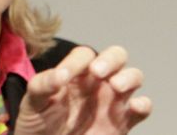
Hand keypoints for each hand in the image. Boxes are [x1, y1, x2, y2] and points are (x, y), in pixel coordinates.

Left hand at [14, 45, 151, 133]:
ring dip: (129, 77)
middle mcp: (97, 82)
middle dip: (111, 59)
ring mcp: (112, 100)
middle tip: (97, 72)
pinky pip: (142, 108)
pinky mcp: (122, 121)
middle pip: (116, 56)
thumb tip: (60, 75)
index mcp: (75, 72)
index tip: (64, 76)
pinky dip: (143, 104)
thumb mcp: (33, 101)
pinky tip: (134, 106)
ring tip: (115, 86)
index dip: (76, 61)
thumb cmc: (38, 121)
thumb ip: (43, 85)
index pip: (84, 55)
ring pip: (133, 77)